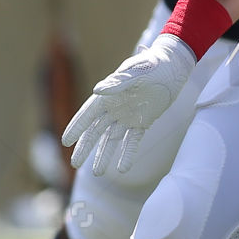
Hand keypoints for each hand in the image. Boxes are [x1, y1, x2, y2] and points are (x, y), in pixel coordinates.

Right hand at [63, 32, 195, 175]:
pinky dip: (127, 154)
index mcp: (108, 95)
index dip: (76, 128)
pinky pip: (132, 141)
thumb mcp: (136, 72)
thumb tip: (97, 91)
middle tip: (74, 164)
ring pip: (111, 140)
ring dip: (104, 155)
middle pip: (95, 131)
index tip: (65, 141)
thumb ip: (118, 83)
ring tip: (97, 173)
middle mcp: (114, 108)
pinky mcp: (142, 123)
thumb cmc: (152, 64)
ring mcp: (127, 117)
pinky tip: (123, 169)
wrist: (172, 67)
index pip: (87, 114)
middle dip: (85, 148)